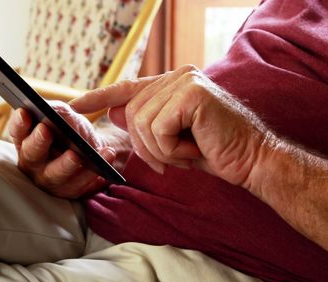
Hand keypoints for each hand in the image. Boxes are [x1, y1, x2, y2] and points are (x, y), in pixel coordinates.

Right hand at [9, 101, 117, 198]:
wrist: (92, 148)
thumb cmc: (71, 129)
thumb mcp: (64, 114)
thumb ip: (55, 111)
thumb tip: (50, 113)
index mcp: (26, 140)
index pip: (17, 131)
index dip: (19, 123)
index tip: (25, 111)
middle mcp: (32, 163)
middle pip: (31, 155)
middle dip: (37, 142)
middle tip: (46, 130)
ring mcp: (49, 180)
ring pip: (55, 174)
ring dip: (66, 164)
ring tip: (76, 154)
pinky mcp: (69, 191)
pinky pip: (79, 184)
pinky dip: (92, 172)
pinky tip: (106, 154)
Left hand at [69, 65, 269, 186]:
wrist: (253, 160)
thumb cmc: (216, 151)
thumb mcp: (173, 139)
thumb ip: (146, 124)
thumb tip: (114, 112)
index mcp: (173, 83)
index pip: (127, 88)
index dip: (98, 97)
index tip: (73, 106)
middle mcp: (178, 76)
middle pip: (131, 114)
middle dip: (147, 147)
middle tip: (173, 158)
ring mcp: (185, 81)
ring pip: (141, 124)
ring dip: (161, 150)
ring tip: (188, 151)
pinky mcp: (191, 94)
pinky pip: (158, 129)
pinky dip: (172, 149)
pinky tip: (195, 147)